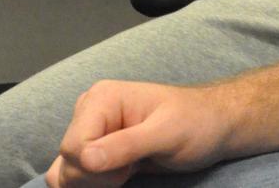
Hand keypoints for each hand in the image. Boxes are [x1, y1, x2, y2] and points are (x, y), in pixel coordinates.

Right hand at [47, 80, 228, 186]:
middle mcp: (89, 112)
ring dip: (93, 183)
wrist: (213, 127)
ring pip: (65, 173)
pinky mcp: (94, 151)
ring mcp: (90, 133)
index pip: (74, 146)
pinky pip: (71, 177)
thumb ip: (128, 145)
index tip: (129, 166)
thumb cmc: (197, 122)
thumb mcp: (168, 133)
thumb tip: (86, 159)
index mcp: (101, 98)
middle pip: (68, 163)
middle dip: (98, 176)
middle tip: (132, 166)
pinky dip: (90, 185)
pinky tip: (117, 176)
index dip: (97, 167)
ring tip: (126, 170)